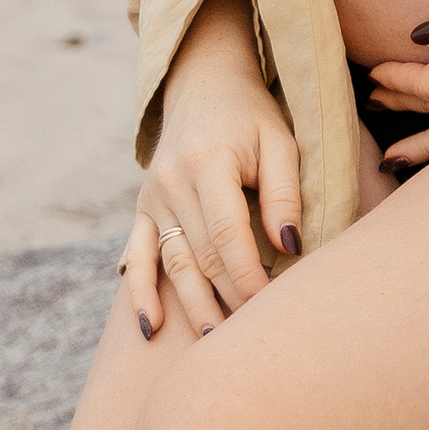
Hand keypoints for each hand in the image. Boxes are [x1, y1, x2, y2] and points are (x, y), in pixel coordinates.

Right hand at [125, 0, 302, 341]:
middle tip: (251, 338)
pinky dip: (141, 292)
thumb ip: (284, 193)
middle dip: (228, 298)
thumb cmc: (251, 116)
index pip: (227, 233)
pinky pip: (138, 255)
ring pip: (173, 263)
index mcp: (209, 162)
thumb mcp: (278, 142)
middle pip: (201, 255)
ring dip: (193, 306)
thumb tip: (290, 247)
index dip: (248, 275)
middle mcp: (173, 181)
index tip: (270, 308)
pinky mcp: (143, 208)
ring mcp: (154, 197)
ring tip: (213, 344)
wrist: (204, 84)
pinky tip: (149, 327)